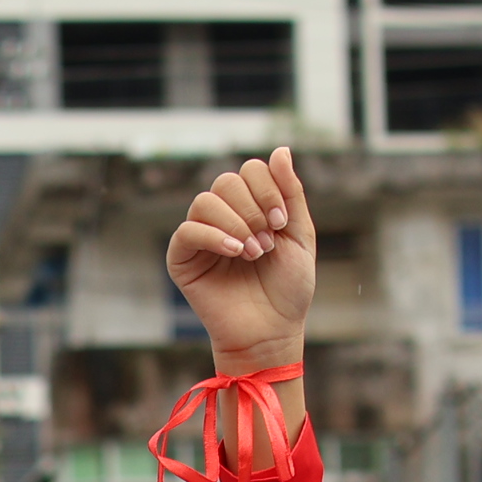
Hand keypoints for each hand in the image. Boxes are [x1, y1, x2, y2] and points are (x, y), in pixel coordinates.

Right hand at [164, 147, 315, 369]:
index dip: (268, 188)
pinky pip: (187, 231)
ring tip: (253, 252)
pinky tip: (234, 252)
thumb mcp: (299, 234)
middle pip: (226, 181)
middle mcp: (223, 217)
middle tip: (267, 243)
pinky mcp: (182, 260)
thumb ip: (290, 192)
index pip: (250, 170)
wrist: (272, 331)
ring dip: (235, 223)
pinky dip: (212, 236)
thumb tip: (280, 150)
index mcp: (250, 207)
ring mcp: (200, 238)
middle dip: (252, 208)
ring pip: (205, 201)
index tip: (282, 222)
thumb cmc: (288, 288)